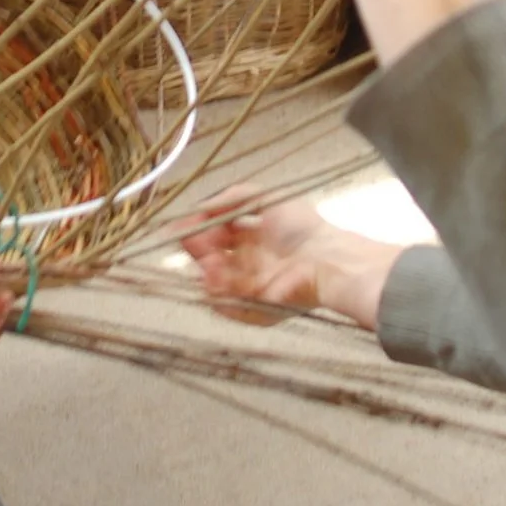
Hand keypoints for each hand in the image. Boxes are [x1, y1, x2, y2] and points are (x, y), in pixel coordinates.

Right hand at [180, 186, 402, 330]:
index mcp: (253, 236)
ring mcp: (252, 287)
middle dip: (197, 250)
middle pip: (211, 259)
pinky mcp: (257, 308)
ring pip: (216, 284)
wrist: (327, 261)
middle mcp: (250, 262)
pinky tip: (214, 281)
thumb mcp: (266, 198)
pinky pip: (229, 308)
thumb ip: (232, 197)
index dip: (197, 230)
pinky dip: (217, 297)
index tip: (179, 227)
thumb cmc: (303, 228)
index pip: (216, 234)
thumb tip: (200, 205)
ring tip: (208, 263)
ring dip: (206, 273)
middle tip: (190, 242)